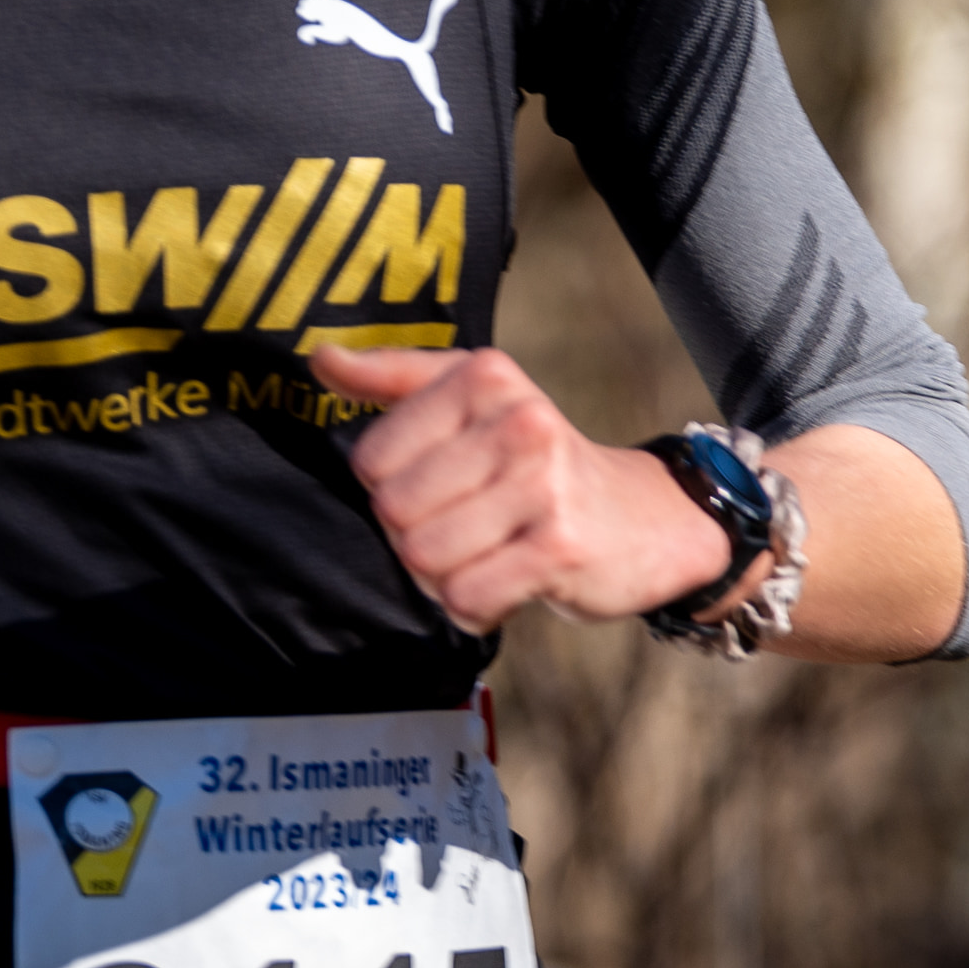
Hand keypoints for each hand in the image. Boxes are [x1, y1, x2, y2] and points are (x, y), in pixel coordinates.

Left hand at [309, 343, 734, 631]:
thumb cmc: (539, 460)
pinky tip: (505, 588)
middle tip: (462, 532)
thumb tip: (320, 359)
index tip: (436, 490)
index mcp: (484, 378)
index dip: (391, 490)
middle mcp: (517, 421)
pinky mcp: (560, 547)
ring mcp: (543, 483)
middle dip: (415, 539)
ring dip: (443, 578)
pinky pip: (467, 597)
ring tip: (483, 558)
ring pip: (424, 559)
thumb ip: (394, 378)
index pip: (371, 458)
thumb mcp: (475, 399)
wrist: (649, 519)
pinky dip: (474, 607)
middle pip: (394, 512)